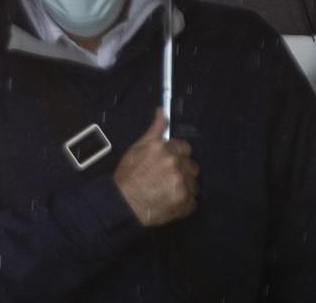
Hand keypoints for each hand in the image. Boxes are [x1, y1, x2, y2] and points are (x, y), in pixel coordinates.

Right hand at [112, 108, 199, 226]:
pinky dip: (184, 204)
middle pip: (192, 166)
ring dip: (185, 188)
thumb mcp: (138, 147)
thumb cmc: (127, 176)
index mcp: (165, 149)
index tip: (171, 163)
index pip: (185, 148)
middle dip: (183, 172)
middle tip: (169, 180)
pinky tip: (171, 203)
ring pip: (194, 184)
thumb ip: (155, 129)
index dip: (178, 156)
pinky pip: (193, 202)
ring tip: (168, 192)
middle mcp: (175, 165)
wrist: (122, 204)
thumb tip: (162, 111)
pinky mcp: (183, 202)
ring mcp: (180, 184)